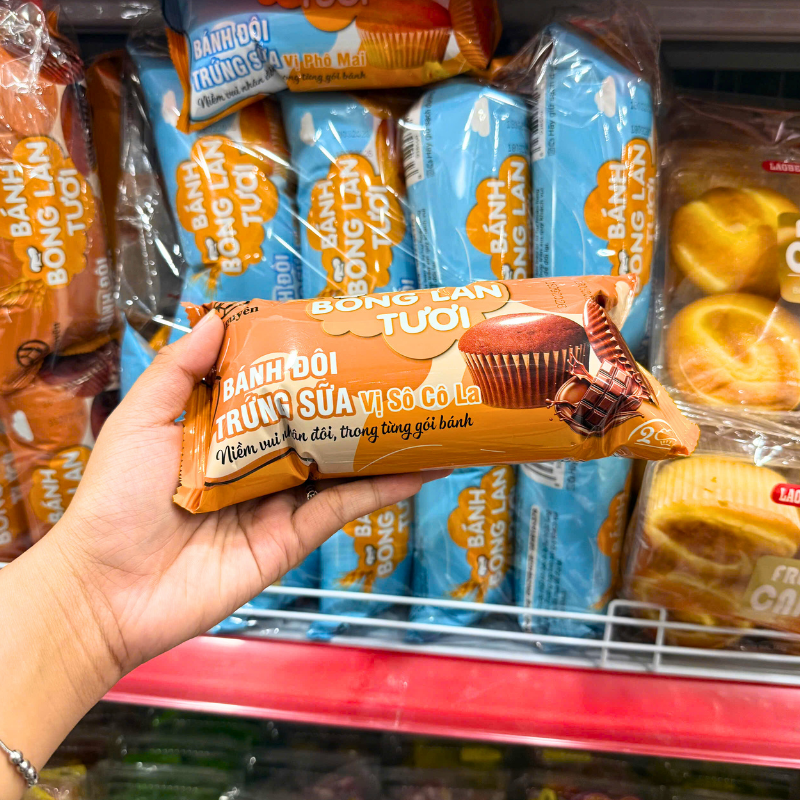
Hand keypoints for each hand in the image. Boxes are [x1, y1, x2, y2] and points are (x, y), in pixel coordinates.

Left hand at [49, 312, 441, 677]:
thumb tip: (213, 318)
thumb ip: (178, 371)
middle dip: (354, 405)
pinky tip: (416, 471)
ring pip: (337, 468)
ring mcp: (276, 503)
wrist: (105, 591)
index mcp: (221, 434)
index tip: (340, 339)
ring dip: (380, 448)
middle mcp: (254, 465)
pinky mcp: (289, 539)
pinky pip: (340, 510)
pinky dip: (379, 491)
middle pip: (314, 429)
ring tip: (425, 419)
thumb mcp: (141, 422)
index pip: (272, 394)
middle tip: (398, 375)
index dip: (305, 368)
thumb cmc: (115, 501)